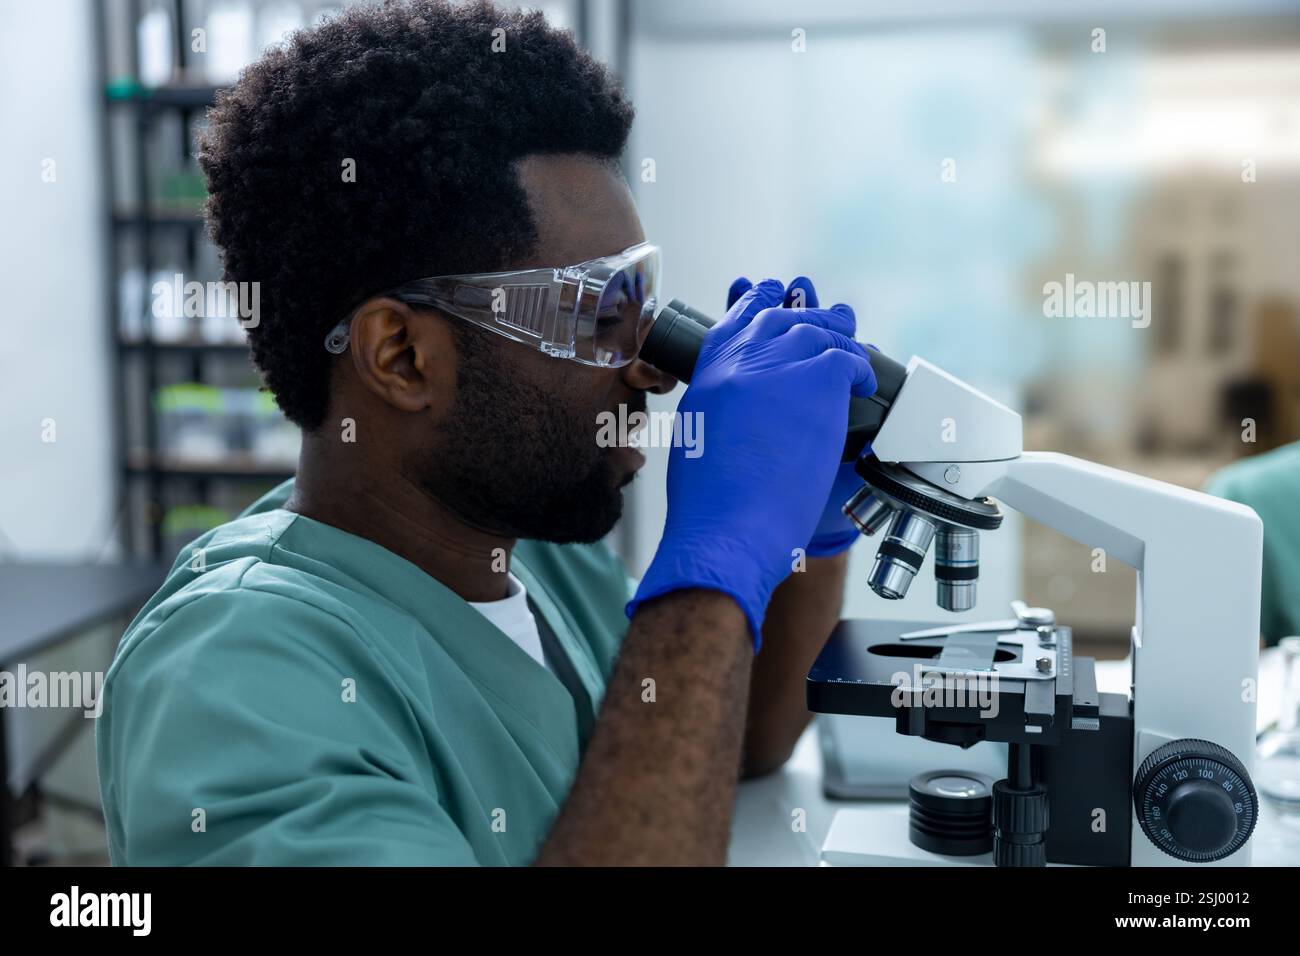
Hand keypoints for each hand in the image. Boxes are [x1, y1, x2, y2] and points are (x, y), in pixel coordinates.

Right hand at [626, 278, 876, 649]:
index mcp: (709, 373)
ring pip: (818, 332)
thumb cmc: (711, 501)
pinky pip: (848, 360)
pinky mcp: (817, 383)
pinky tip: (862, 383)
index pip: (737, 320)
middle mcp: (742, 360)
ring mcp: (780, 366)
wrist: (728, 528)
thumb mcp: (697, 434)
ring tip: (853, 343)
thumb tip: (736, 399)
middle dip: (807, 315)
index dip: (759, 303)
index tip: (773, 298)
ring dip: (839, 337)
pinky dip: (859, 368)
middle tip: (828, 318)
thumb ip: (718, 403)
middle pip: (781, 319)